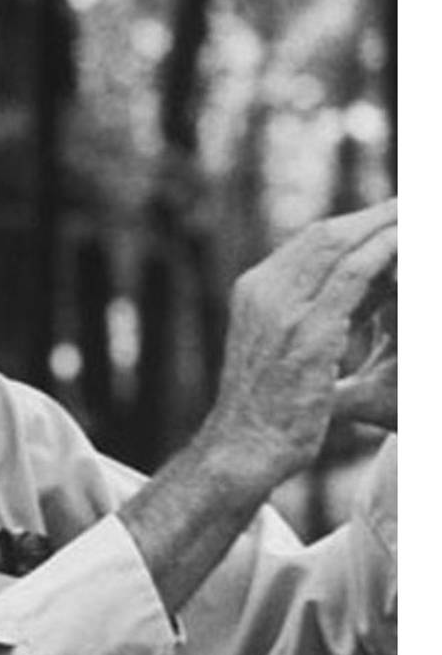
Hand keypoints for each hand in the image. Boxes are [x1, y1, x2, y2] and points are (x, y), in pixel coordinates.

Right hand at [211, 201, 396, 514]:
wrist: (241, 450)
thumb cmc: (266, 414)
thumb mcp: (281, 355)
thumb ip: (311, 321)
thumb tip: (361, 296)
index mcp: (254, 292)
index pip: (307, 245)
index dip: (349, 226)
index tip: (382, 218)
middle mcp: (264, 291)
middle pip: (324, 236)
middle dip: (369, 217)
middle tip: (407, 204)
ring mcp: (283, 308)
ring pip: (340, 248)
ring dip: (381, 226)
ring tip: (413, 214)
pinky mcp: (308, 330)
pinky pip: (352, 277)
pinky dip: (382, 253)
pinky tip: (406, 242)